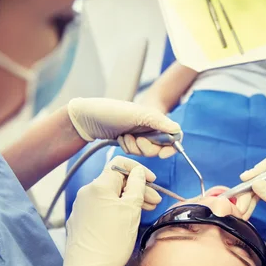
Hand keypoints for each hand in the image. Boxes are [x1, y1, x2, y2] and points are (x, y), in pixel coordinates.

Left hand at [52, 157, 160, 265]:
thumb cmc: (112, 242)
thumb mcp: (131, 210)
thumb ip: (137, 186)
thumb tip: (139, 172)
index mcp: (98, 186)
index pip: (120, 165)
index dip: (138, 170)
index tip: (152, 180)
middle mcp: (86, 193)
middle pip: (116, 182)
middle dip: (137, 188)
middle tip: (155, 200)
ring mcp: (81, 208)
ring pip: (110, 197)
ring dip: (129, 200)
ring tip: (146, 211)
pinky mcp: (80, 223)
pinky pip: (101, 209)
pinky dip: (116, 211)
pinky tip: (127, 222)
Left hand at [67, 97, 181, 157]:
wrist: (87, 118)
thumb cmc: (111, 111)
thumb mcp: (137, 114)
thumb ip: (159, 122)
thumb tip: (177, 130)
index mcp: (156, 118)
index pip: (174, 135)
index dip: (172, 147)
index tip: (162, 154)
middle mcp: (150, 126)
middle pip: (160, 147)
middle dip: (147, 147)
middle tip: (136, 139)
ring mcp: (140, 134)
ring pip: (147, 152)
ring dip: (135, 147)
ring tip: (124, 136)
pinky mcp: (131, 141)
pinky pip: (136, 152)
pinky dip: (128, 148)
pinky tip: (120, 138)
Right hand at [235, 157, 265, 242]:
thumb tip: (254, 183)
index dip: (256, 171)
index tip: (244, 180)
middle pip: (260, 179)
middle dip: (248, 191)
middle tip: (240, 206)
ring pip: (258, 189)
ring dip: (248, 199)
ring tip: (241, 212)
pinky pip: (261, 197)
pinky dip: (252, 204)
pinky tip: (247, 212)